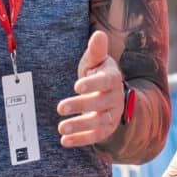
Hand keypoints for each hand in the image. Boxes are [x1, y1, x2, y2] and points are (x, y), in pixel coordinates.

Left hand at [57, 30, 123, 147]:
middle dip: (81, 106)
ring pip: (100, 122)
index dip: (93, 84)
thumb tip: (98, 34)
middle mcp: (116, 98)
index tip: (77, 86)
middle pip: (101, 103)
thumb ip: (96, 50)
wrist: (108, 93)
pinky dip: (82, 140)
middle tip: (60, 108)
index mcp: (113, 78)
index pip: (105, 81)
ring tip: (61, 128)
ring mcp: (113, 115)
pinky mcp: (107, 128)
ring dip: (81, 126)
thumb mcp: (96, 60)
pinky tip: (65, 141)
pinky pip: (96, 136)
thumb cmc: (97, 72)